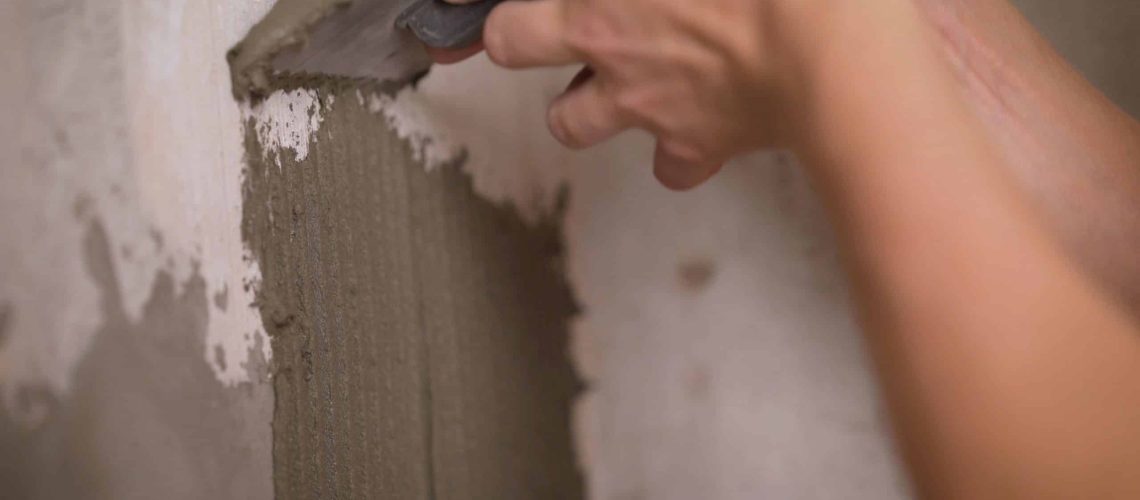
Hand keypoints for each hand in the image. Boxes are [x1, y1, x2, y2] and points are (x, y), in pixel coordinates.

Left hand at [429, 0, 822, 189]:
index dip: (494, 17)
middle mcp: (613, 58)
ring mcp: (651, 109)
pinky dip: (676, 151)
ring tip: (622, 79)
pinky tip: (696, 122)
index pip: (507, 23)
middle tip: (563, 32)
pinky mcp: (701, 144)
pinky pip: (673, 166)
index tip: (490, 15)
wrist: (840, 50)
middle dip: (534, 51)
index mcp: (600, 6)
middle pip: (523, 62)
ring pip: (575, 124)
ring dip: (589, 106)